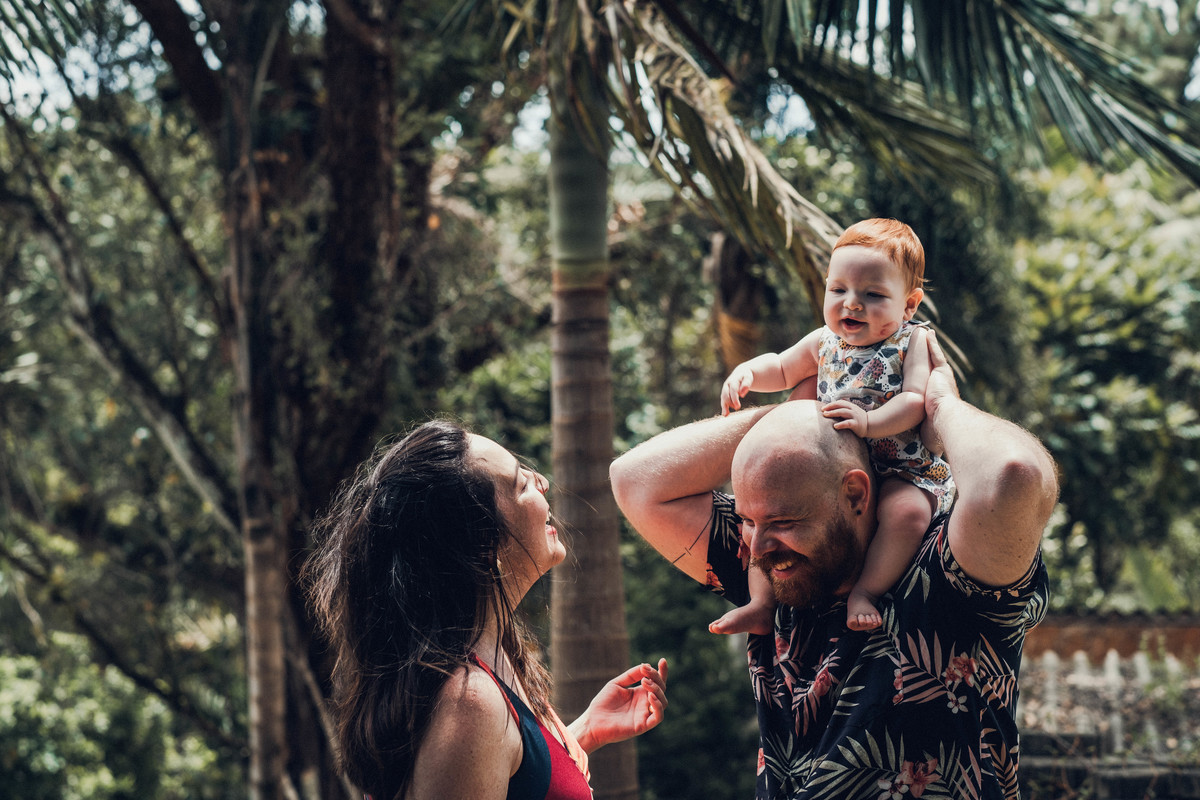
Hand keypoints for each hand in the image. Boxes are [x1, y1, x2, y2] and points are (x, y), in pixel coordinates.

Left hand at [573, 659, 667, 751]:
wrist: (592, 721)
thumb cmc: (603, 703)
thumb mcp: (617, 684)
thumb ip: (631, 675)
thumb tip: (646, 665)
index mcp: (640, 693)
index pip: (656, 682)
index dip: (662, 672)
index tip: (662, 660)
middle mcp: (645, 704)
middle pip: (661, 689)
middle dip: (656, 677)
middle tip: (645, 671)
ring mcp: (645, 714)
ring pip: (663, 702)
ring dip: (657, 689)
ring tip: (644, 682)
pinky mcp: (643, 725)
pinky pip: (658, 717)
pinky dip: (658, 706)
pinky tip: (650, 696)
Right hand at [720, 365, 754, 415]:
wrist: (740, 373)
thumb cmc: (746, 376)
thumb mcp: (748, 377)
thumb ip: (746, 384)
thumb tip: (742, 394)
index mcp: (733, 380)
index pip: (733, 389)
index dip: (735, 397)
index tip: (738, 406)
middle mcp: (727, 384)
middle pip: (726, 394)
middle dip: (730, 402)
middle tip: (737, 408)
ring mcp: (725, 389)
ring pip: (723, 398)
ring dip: (724, 406)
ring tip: (726, 415)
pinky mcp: (725, 393)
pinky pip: (723, 401)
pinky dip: (724, 407)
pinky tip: (726, 414)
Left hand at [822, 400, 868, 436]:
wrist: (871, 425)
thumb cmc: (858, 419)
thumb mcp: (851, 412)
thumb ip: (843, 410)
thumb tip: (830, 410)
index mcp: (850, 406)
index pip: (839, 402)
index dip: (831, 404)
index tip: (823, 408)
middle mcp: (852, 409)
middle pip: (840, 406)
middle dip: (830, 407)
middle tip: (822, 411)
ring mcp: (855, 416)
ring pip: (843, 412)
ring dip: (833, 413)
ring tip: (825, 415)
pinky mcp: (856, 424)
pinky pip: (848, 423)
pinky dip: (841, 424)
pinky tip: (835, 426)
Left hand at [921, 331, 958, 454]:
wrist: (949, 421)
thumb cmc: (941, 432)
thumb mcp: (933, 435)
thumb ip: (934, 440)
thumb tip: (934, 456)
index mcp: (941, 400)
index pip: (933, 386)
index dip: (931, 379)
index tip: (929, 374)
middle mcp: (944, 387)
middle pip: (935, 368)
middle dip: (931, 357)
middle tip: (926, 345)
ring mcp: (944, 378)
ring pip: (934, 358)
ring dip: (929, 346)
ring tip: (923, 333)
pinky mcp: (942, 371)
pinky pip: (934, 353)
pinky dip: (931, 343)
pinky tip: (927, 333)